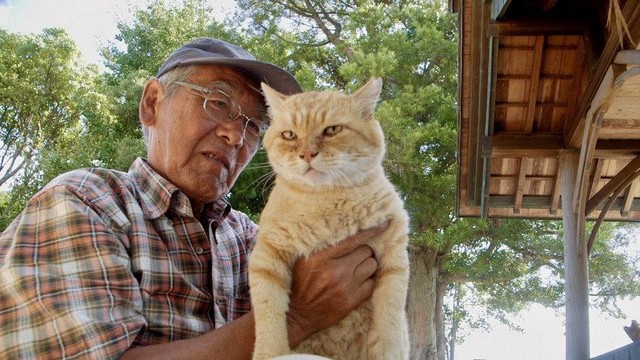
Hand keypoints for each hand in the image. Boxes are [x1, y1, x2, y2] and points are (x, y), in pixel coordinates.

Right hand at [285, 221, 388, 346]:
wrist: (298, 314)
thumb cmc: (300, 283)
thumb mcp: (304, 260)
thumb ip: (323, 246)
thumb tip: (345, 231)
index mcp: (320, 257)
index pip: (353, 239)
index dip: (371, 230)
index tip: (386, 223)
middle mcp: (335, 270)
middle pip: (366, 251)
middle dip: (363, 252)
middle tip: (356, 256)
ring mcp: (345, 286)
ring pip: (372, 266)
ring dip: (367, 265)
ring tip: (358, 268)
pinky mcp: (351, 300)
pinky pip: (371, 284)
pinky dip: (368, 281)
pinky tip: (359, 281)